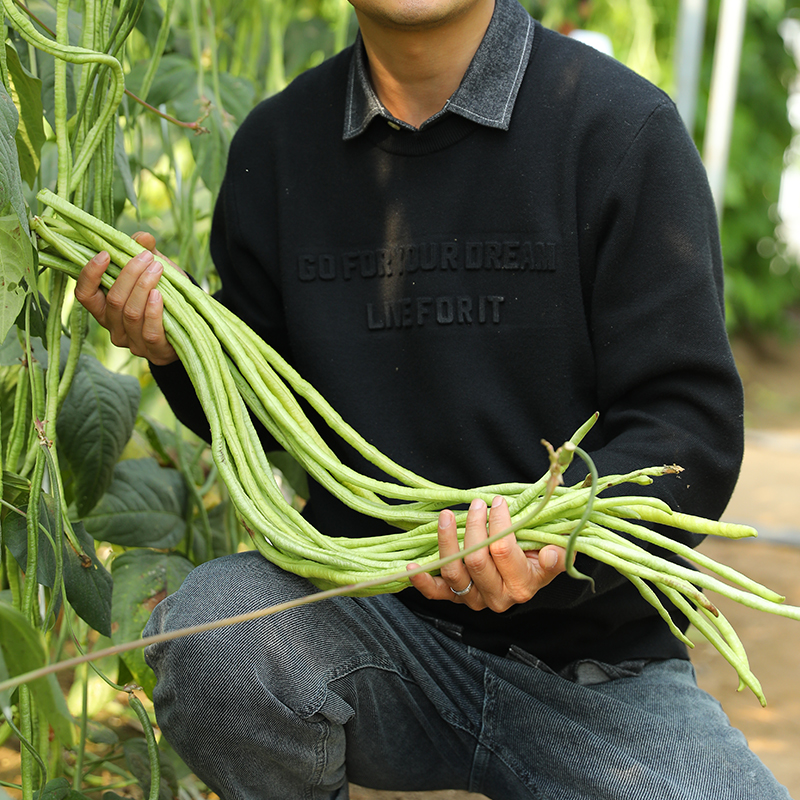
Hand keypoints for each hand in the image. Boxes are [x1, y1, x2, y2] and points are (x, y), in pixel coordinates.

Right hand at [75, 232, 182, 365]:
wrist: (191, 324)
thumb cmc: (165, 293)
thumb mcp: (154, 270)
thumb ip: (145, 253)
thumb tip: (143, 237)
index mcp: (104, 308)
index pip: (84, 295)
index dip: (90, 275)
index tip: (105, 254)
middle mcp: (113, 327)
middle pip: (113, 300)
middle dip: (129, 274)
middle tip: (146, 257)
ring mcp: (132, 342)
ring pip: (130, 313)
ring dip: (143, 287)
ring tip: (158, 269)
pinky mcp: (154, 352)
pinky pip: (149, 331)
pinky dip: (153, 311)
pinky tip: (159, 295)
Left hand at [407, 496, 566, 611]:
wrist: (526, 577)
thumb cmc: (539, 559)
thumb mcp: (555, 556)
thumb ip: (557, 557)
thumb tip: (551, 554)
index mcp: (521, 587)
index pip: (503, 551)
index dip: (499, 524)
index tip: (498, 503)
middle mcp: (496, 598)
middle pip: (477, 559)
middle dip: (475, 526)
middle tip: (478, 503)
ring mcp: (473, 599)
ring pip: (454, 571)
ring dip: (447, 541)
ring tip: (448, 516)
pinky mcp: (455, 597)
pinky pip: (436, 593)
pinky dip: (422, 581)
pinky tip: (411, 567)